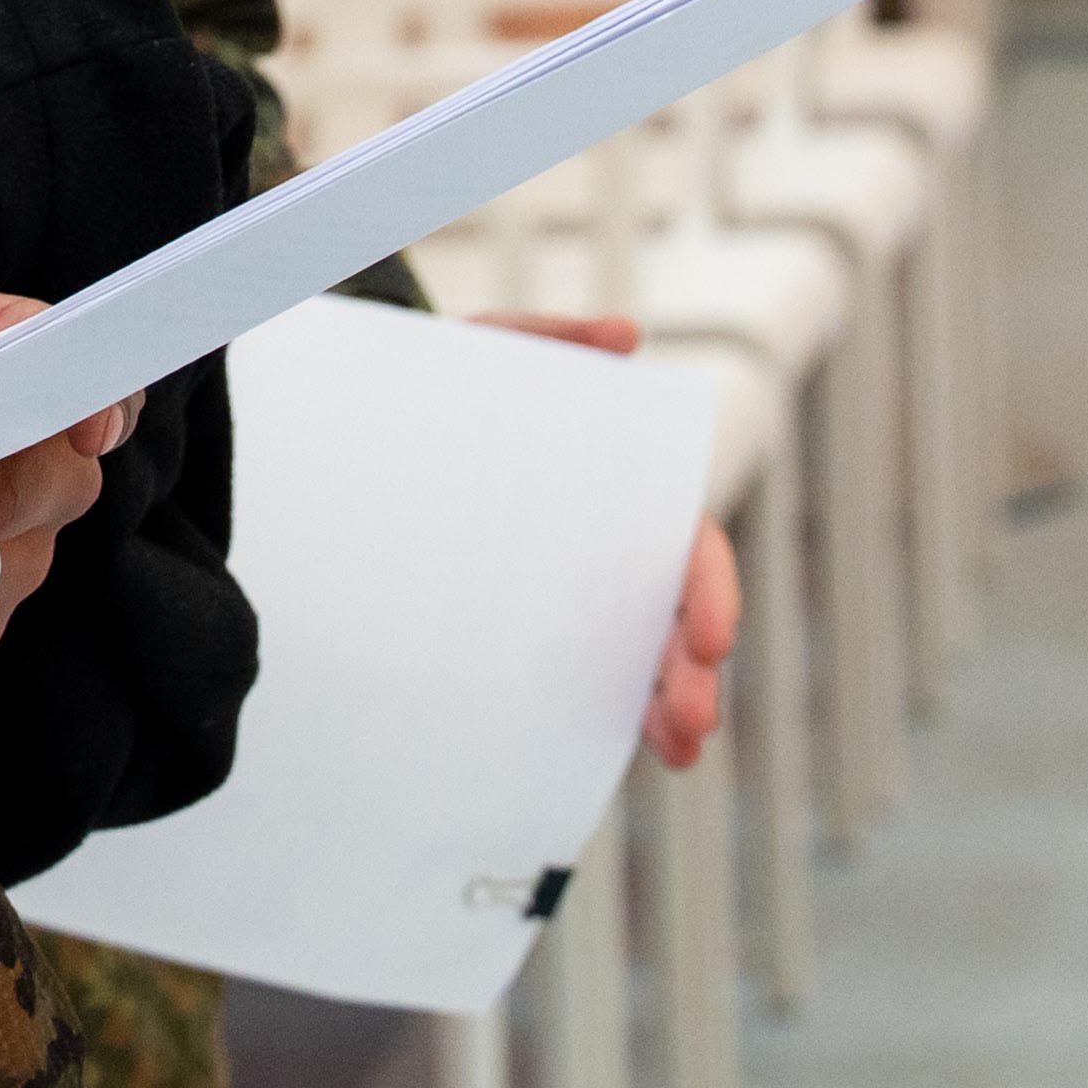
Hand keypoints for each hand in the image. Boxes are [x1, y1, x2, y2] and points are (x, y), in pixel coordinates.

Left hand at [475, 313, 744, 771]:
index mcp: (620, 493)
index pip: (684, 546)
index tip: (712, 637)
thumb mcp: (492, 352)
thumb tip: (625, 336)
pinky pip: (572, 682)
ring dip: (667, 708)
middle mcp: (605, 553)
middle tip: (696, 721)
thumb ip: (556, 338)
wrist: (375, 436)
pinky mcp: (522, 632)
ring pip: (635, 660)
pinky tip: (614, 751)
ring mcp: (566, 597)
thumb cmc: (449, 393)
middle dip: (694, 673)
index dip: (709, 591)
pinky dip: (605, 718)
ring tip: (681, 751)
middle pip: (669, 618)